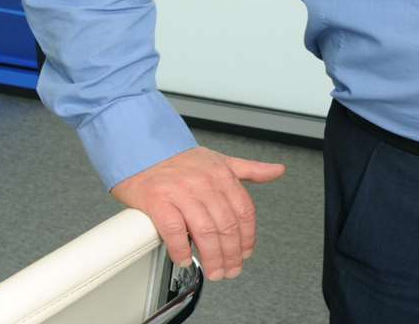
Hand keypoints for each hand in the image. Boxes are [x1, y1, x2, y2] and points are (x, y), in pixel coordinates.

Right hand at [110, 146, 285, 278]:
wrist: (141, 148)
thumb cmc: (179, 159)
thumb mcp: (219, 160)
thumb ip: (249, 169)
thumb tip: (277, 170)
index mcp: (222, 174)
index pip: (244, 211)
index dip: (247, 237)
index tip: (245, 253)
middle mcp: (204, 182)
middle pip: (226, 226)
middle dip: (231, 254)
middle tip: (230, 270)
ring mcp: (181, 191)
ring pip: (204, 231)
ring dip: (211, 257)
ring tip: (213, 271)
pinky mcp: (158, 200)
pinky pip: (174, 230)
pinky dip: (181, 249)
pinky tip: (185, 259)